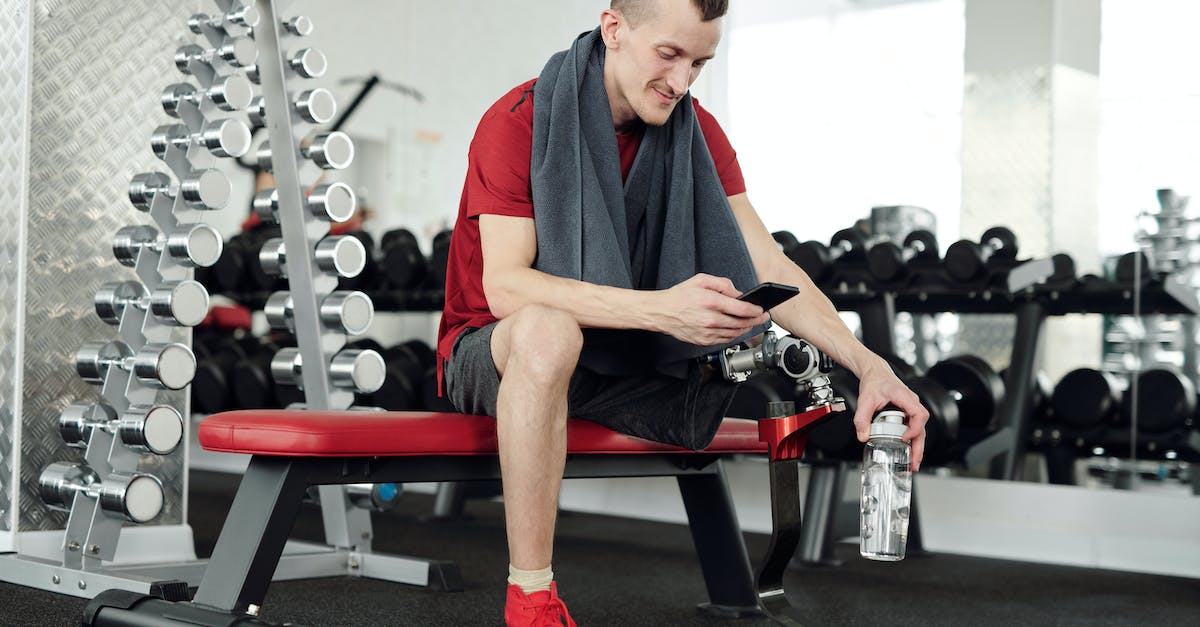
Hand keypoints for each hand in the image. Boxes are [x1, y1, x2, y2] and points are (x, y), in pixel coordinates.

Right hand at [655, 274, 769, 345]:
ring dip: (746, 329)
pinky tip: (736, 329)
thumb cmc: (679, 296)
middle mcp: (710, 319)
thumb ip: (722, 284)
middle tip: (762, 317)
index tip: (762, 310)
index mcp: (711, 302)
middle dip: (755, 320)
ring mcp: (707, 332)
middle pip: (741, 323)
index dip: (756, 310)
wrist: (661, 312)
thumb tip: (737, 293)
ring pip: (735, 333)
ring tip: (751, 323)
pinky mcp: (704, 341)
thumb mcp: (700, 280)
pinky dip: (734, 335)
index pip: (742, 309)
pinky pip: (725, 340)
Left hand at [852, 359, 929, 470]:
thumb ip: (862, 418)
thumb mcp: (865, 400)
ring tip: (913, 463)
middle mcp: (912, 403)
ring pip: (919, 430)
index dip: (914, 428)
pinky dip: (911, 441)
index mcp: (905, 397)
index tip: (904, 438)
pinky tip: (908, 452)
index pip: (919, 414)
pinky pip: (913, 428)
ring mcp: (911, 408)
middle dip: (919, 446)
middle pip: (922, 427)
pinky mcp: (907, 413)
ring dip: (917, 447)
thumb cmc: (875, 381)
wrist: (875, 373)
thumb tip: (863, 436)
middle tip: (914, 462)